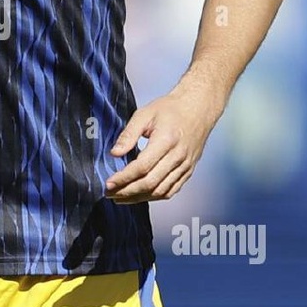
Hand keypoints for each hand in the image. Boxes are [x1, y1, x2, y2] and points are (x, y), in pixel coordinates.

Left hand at [104, 88, 219, 203]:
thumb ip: (128, 134)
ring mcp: (185, 166)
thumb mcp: (145, 114)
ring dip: (138, 198)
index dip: (123, 178)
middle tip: (110, 193)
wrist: (198, 109)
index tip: (108, 184)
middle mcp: (178, 156)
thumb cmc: (171, 109)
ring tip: (121, 198)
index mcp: (166, 141)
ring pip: (160, 191)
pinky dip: (154, 197)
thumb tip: (114, 153)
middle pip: (150, 183)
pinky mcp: (188, 171)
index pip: (142, 167)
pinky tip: (140, 196)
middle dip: (127, 191)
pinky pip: (171, 190)